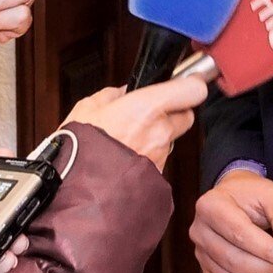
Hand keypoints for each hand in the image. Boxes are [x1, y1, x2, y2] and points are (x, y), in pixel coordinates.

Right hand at [66, 78, 209, 169]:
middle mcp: (161, 131)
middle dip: (174, 111)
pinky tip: (127, 156)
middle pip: (187, 114)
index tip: (185, 82)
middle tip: (151, 112)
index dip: (191, 84)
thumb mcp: (88, 108)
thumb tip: (124, 93)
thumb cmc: (80, 149)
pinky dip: (149, 155)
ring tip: (130, 138)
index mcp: (148, 107)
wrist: (78, 191)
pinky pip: (160, 158)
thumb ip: (112, 96)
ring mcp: (162, 155)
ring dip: (159, 136)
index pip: (193, 89)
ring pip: (172, 138)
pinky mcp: (158, 175)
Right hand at [190, 170, 272, 272]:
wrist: (233, 197)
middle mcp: (199, 230)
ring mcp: (200, 251)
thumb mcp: (272, 195)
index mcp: (211, 206)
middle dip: (267, 268)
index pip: (240, 234)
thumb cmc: (253, 194)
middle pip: (233, 260)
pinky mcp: (206, 267)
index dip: (267, 250)